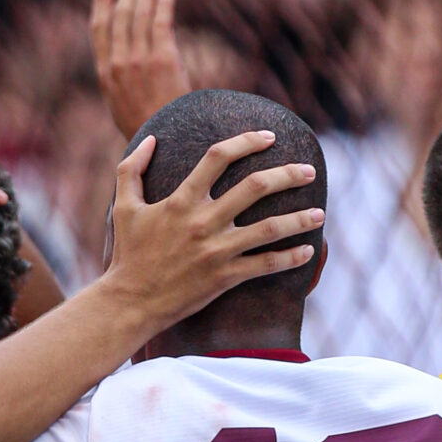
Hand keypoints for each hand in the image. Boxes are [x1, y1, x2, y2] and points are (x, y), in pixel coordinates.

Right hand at [90, 0, 191, 139]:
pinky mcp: (163, 60)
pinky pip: (161, 23)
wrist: (163, 146)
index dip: (101, 3)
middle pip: (120, 17)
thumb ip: (121, 80)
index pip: (99, 31)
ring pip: (139, 15)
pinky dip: (164, 3)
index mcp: (106, 76)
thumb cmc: (146, 128)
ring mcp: (140, 62)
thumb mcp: (123, 106)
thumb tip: (123, 60)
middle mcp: (119, 66)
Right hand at [102, 130, 322, 326]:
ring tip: (319, 213)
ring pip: (269, 228)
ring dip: (299, 219)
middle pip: (256, 187)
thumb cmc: (127, 256)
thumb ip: (132, 169)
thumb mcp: (122, 208)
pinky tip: (307, 251)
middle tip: (308, 171)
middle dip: (288, 175)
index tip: (270, 137)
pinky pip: (265, 265)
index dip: (247, 141)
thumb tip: (152, 138)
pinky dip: (289, 258)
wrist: (128, 304)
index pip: (220, 157)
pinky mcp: (223, 277)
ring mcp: (216, 251)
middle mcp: (203, 222)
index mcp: (181, 201)